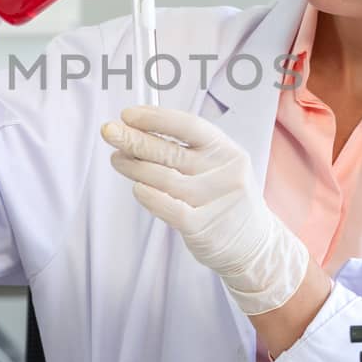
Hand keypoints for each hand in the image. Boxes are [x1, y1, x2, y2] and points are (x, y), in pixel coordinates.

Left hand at [101, 106, 309, 314]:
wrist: (252, 247)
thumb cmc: (224, 200)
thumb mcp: (218, 168)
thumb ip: (186, 151)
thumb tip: (137, 132)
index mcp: (228, 151)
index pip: (189, 126)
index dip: (156, 118)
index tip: (128, 114)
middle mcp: (224, 173)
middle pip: (171, 151)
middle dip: (135, 139)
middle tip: (108, 131)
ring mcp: (215, 201)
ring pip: (164, 178)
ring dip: (134, 167)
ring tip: (117, 159)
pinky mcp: (204, 227)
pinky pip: (169, 207)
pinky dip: (149, 196)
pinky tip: (135, 187)